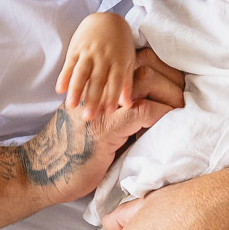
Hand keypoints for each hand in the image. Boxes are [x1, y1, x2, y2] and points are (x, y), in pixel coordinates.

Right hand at [29, 45, 184, 204]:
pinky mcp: (107, 126)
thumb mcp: (97, 123)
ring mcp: (102, 104)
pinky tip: (170, 118)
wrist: (42, 171)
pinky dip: (162, 111)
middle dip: (172, 74)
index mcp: (97, 83)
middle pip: (145, 62)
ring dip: (171, 92)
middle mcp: (99, 87)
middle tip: (185, 92)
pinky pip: (144, 108)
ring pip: (146, 79)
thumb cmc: (72, 152)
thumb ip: (119, 111)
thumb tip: (153, 108)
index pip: (136, 58)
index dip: (162, 65)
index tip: (178, 78)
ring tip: (182, 106)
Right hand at [56, 14, 135, 120]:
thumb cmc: (120, 44)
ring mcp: (89, 52)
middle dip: (92, 99)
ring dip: (75, 90)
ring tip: (71, 106)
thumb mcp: (127, 61)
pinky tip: (59, 89)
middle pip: (97, 80)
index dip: (111, 97)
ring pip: (81, 73)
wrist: (107, 19)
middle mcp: (104, 57)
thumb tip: (127, 105)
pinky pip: (69, 64)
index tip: (107, 113)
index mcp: (118, 61)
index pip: (115, 82)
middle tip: (88, 118)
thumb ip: (126, 83)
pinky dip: (64, 76)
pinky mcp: (76, 48)